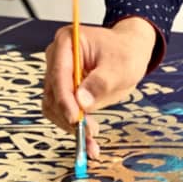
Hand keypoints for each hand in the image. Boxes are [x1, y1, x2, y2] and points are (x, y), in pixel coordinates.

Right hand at [42, 16, 156, 159]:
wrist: (129, 51)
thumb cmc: (126, 51)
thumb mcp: (121, 65)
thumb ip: (101, 82)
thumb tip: (81, 103)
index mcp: (67, 42)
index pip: (59, 74)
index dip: (65, 100)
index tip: (75, 119)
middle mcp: (56, 57)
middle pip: (53, 93)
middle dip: (69, 116)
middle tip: (89, 133)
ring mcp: (57, 74)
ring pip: (54, 106)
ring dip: (70, 125)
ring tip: (92, 140)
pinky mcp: (62, 89)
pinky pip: (62, 111)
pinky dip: (73, 126)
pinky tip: (88, 139)